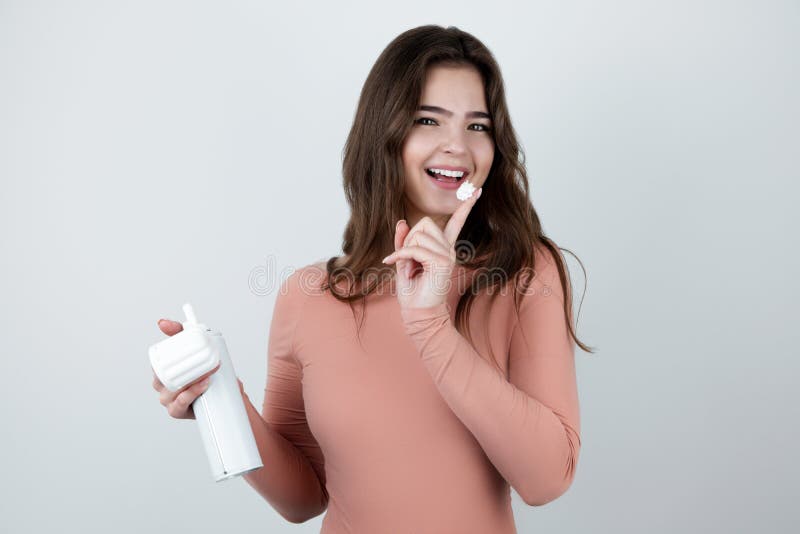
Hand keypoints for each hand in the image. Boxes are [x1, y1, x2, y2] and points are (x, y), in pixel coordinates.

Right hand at [151, 318, 223, 419]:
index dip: (166, 353)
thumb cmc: (204, 372)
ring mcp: (168, 400)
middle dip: (183, 366)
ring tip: (208, 371)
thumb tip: (162, 323)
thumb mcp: (194, 348)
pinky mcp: (176, 411)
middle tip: (203, 358)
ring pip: (173, 389)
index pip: (158, 360)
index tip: (183, 345)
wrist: (222, 397)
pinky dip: (192, 392)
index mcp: (161, 370)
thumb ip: (179, 332)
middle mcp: (161, 385)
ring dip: (192, 379)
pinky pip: (180, 403)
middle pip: (164, 376)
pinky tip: (204, 384)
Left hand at [383, 187, 481, 308]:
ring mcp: (447, 255)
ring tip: (410, 270)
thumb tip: (402, 221)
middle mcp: (448, 249)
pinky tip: (396, 266)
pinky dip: (400, 256)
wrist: (419, 315)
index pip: (456, 222)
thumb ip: (403, 241)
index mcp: (442, 248)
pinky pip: (414, 248)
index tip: (477, 191)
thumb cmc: (412, 292)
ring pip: (418, 234)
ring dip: (405, 251)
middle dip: (409, 240)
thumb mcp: (403, 261)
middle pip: (424, 222)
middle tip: (409, 263)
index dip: (466, 206)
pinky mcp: (442, 262)